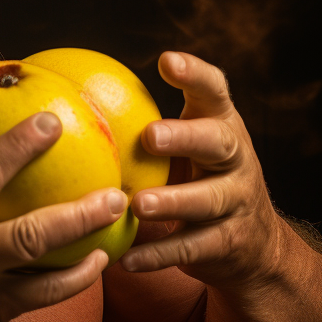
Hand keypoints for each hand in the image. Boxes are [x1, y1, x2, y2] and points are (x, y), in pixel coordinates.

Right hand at [0, 101, 126, 321]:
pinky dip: (74, 279)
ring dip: (85, 242)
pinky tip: (99, 259)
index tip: (52, 121)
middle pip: (28, 232)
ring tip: (117, 214)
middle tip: (113, 183)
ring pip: (43, 269)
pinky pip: (43, 297)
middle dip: (75, 210)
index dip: (17, 148)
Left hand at [120, 51, 284, 288]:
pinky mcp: (229, 243)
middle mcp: (237, 159)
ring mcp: (237, 202)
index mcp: (221, 127)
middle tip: (150, 136)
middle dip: (186, 137)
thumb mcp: (185, 148)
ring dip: (172, 202)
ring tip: (137, 205)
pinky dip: (159, 254)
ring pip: (208, 199)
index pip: (215, 92)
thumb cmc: (197, 179)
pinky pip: (191, 247)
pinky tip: (126, 260)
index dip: (196, 75)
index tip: (167, 60)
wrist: (254, 246)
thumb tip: (67, 98)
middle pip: (218, 142)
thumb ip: (146, 124)